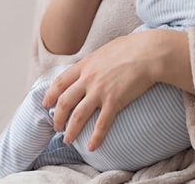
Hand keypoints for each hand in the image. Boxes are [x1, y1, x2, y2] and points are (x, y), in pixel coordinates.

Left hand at [41, 29, 190, 151]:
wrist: (148, 53)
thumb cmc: (131, 48)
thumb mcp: (105, 51)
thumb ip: (95, 62)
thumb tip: (94, 66)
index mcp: (85, 65)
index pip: (60, 82)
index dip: (51, 95)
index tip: (46, 104)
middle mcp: (88, 79)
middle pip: (65, 101)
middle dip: (57, 117)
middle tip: (56, 127)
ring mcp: (100, 91)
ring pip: (78, 116)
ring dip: (71, 130)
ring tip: (68, 140)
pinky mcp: (114, 101)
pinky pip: (102, 124)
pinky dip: (96, 137)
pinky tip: (92, 147)